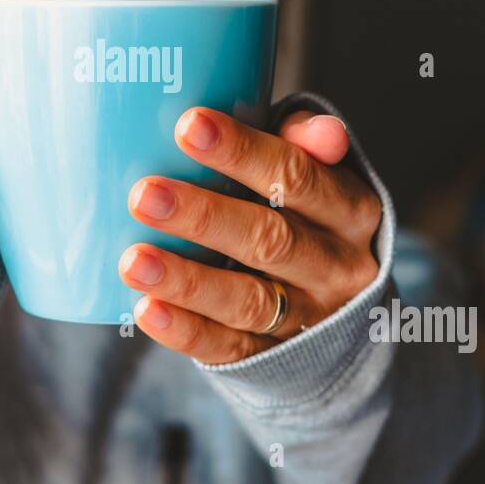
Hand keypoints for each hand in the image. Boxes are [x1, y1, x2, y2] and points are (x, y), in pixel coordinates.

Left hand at [118, 107, 381, 362]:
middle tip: (143, 194)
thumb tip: (322, 131)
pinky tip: (146, 310)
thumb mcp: (319, 173)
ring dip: (187, 280)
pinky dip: (186, 330)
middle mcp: (337, 268)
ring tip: (133, 260)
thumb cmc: (305, 213)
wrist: (343, 305)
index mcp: (351, 211)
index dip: (243, 152)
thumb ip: (307, 145)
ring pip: (247, 300)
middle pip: (270, 240)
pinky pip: (228, 347)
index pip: (298, 177)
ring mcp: (308, 319)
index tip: (187, 125)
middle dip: (203, 216)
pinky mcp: (273, 358)